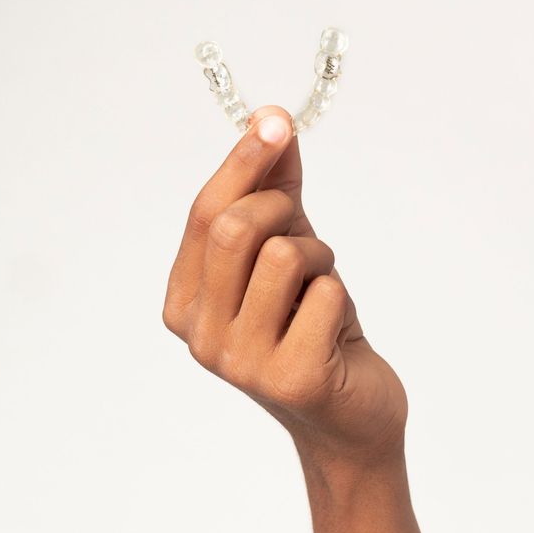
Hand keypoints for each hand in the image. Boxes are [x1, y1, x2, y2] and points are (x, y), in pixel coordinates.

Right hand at [162, 104, 409, 469]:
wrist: (349, 414)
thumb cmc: (312, 325)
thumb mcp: (289, 247)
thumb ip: (275, 186)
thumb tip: (271, 118)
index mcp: (184, 301)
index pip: (204, 214)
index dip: (242, 161)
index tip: (275, 122)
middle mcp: (199, 335)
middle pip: (235, 228)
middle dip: (283, 207)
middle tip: (306, 229)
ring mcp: (241, 362)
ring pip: (283, 255)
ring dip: (319, 257)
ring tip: (320, 288)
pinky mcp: (292, 378)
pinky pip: (326, 294)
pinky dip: (340, 296)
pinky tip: (335, 330)